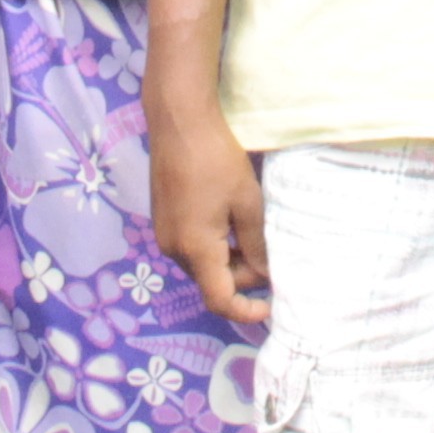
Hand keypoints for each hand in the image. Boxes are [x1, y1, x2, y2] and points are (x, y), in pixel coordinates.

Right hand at [155, 98, 270, 322]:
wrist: (178, 121)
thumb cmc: (216, 159)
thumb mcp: (247, 202)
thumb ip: (256, 243)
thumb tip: (266, 274)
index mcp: (195, 249)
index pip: (219, 300)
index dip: (246, 311)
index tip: (270, 308)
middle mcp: (173, 249)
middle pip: (212, 282)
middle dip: (243, 276)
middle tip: (270, 252)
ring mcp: (164, 234)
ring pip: (203, 264)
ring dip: (229, 259)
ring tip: (253, 232)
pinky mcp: (163, 219)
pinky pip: (192, 247)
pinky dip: (214, 245)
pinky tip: (231, 220)